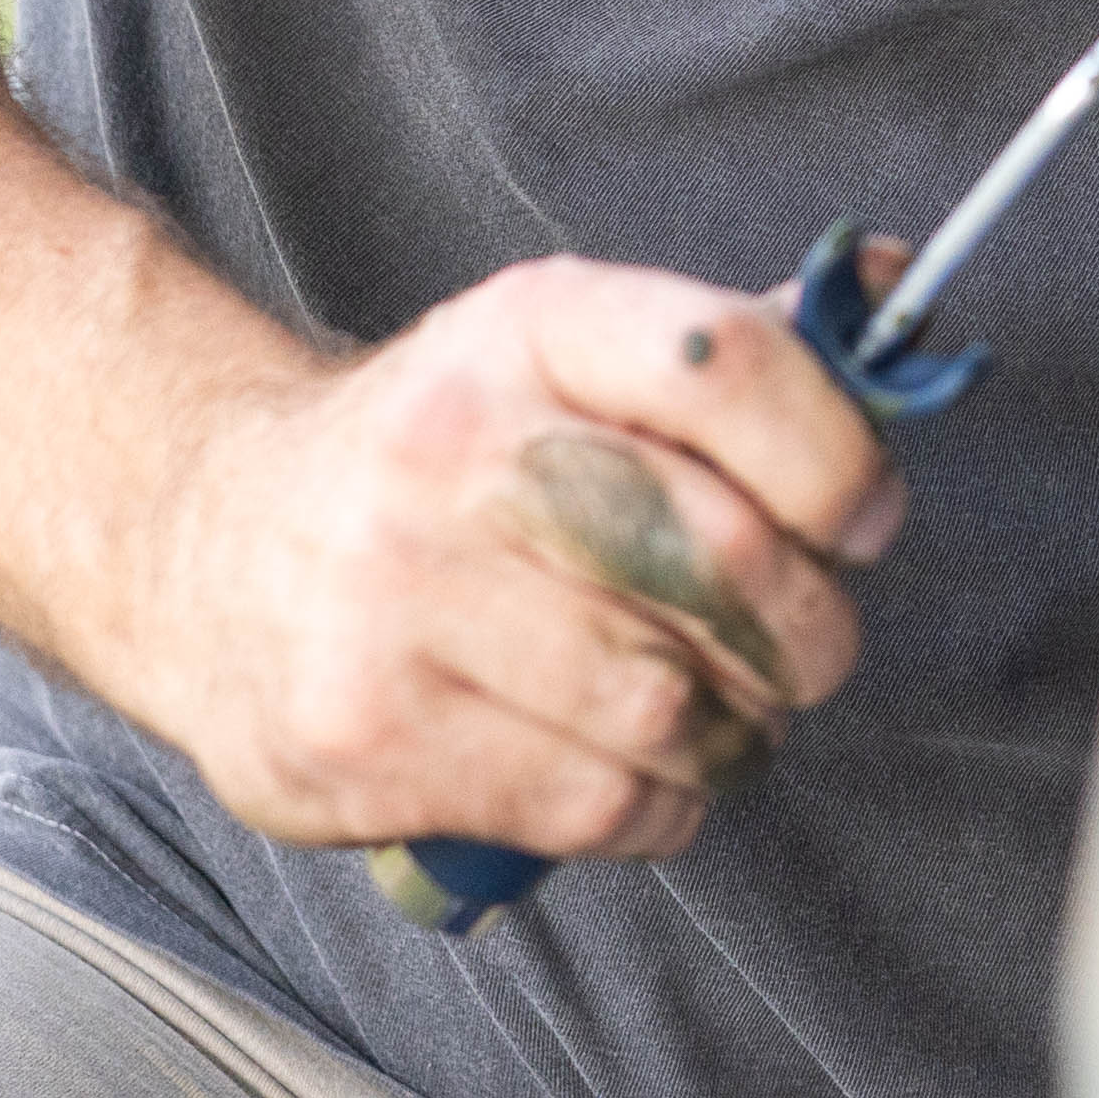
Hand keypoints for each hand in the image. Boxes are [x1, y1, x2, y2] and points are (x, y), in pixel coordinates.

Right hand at [106, 256, 905, 870]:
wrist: (200, 541)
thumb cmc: (438, 457)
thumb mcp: (561, 356)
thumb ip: (731, 350)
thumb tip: (899, 292)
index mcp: (527, 329)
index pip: (731, 363)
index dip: (839, 457)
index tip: (859, 516)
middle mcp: (456, 451)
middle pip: (723, 560)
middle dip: (807, 629)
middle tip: (803, 647)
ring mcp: (396, 600)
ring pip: (669, 703)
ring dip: (734, 732)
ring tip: (715, 711)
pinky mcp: (365, 735)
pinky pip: (595, 801)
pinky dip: (659, 805)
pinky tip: (639, 771)